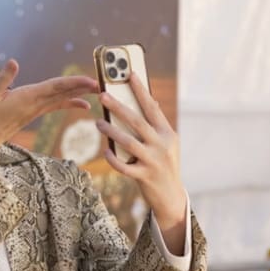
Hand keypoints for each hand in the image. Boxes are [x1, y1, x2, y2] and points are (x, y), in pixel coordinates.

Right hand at [0, 59, 97, 163]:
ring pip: (63, 99)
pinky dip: (71, 102)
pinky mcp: (34, 112)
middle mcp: (36, 104)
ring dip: (81, 93)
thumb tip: (15, 62)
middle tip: (104, 83)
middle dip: (84, 87)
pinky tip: (83, 105)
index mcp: (28, 97)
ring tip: (98, 89)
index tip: (90, 81)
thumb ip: (4, 79)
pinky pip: (57, 105)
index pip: (55, 87)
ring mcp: (36, 109)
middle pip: (64, 93)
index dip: (74, 83)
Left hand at [95, 74, 186, 229]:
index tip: (130, 74)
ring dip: (111, 131)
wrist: (171, 196)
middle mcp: (162, 145)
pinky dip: (113, 158)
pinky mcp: (144, 176)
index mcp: (167, 133)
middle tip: (102, 95)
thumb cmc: (164, 164)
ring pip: (128, 142)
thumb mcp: (166, 144)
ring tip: (97, 123)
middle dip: (118, 107)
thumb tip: (151, 102)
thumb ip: (157, 125)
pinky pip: (124, 166)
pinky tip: (104, 151)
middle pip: (137, 121)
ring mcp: (153, 161)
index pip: (152, 107)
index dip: (141, 90)